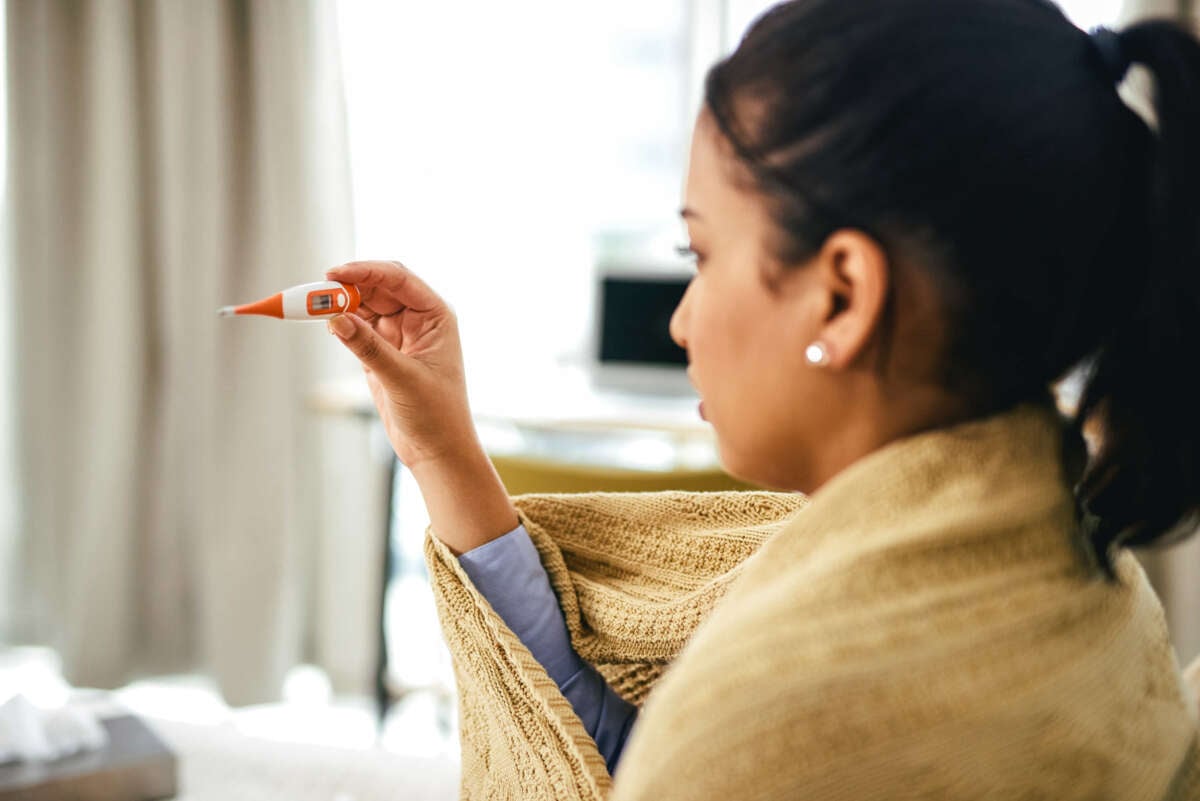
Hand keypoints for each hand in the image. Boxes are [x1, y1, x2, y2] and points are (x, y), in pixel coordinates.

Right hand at [325, 260, 474, 470]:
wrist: (437, 450)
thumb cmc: (437, 415)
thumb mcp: (402, 379)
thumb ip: (369, 348)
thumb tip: (335, 318)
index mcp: (436, 316)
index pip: (398, 279)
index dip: (365, 271)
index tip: (333, 274)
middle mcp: (419, 319)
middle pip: (376, 288)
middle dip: (346, 287)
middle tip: (313, 294)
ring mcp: (399, 334)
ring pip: (363, 305)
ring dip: (339, 304)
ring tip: (311, 308)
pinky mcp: (381, 351)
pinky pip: (356, 327)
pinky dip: (339, 323)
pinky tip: (326, 325)